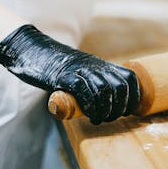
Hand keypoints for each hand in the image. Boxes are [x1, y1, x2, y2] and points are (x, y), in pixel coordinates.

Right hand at [0, 25, 139, 123]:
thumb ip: (94, 82)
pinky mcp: (65, 76)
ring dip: (106, 110)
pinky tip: (90, 115)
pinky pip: (85, 91)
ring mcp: (80, 70)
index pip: (129, 77)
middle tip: (113, 117)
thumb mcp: (82, 71)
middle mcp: (95, 66)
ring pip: (104, 91)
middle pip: (120, 86)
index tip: (130, 110)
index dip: (135, 95)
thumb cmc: (57, 66)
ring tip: (100, 119)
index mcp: (101, 64)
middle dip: (120, 107)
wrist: (32, 49)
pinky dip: (91, 106)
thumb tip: (107, 103)